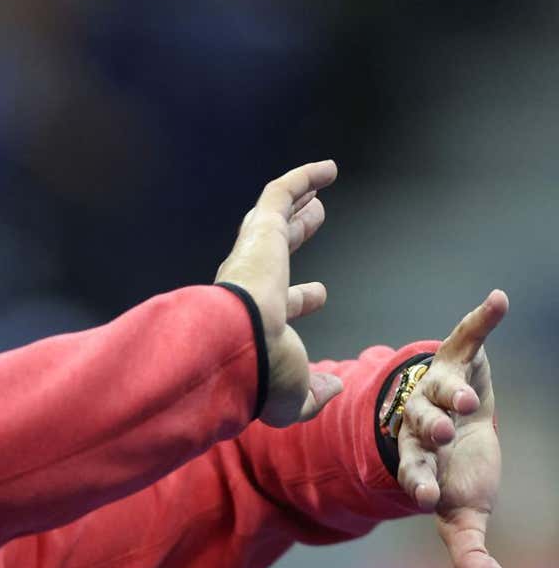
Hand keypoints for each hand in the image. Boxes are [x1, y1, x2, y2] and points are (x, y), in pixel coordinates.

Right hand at [215, 160, 343, 426]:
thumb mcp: (291, 397)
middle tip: (313, 220)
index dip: (302, 298)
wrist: (235, 347)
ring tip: (319, 193)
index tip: (319, 293)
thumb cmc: (258, 375)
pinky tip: (329, 170)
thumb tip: (332, 386)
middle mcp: (249, 283)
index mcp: (254, 319)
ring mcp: (252, 256)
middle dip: (295, 235)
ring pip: (274, 219)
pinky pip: (280, 195)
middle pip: (275, 251)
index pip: (278, 302)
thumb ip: (312, 393)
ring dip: (298, 204)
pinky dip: (303, 179)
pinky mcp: (259, 232)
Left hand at [396, 290, 508, 567]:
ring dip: (449, 389)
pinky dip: (480, 320)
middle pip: (418, 425)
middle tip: (441, 434)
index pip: (411, 472)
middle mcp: (419, 422)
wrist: (452, 424)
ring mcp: (435, 387)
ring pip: (435, 387)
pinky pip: (466, 337)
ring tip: (467, 396)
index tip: (423, 493)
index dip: (416, 480)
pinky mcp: (456, 357)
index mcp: (418, 460)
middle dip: (428, 428)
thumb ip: (469, 549)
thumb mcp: (464, 511)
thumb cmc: (458, 472)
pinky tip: (498, 301)